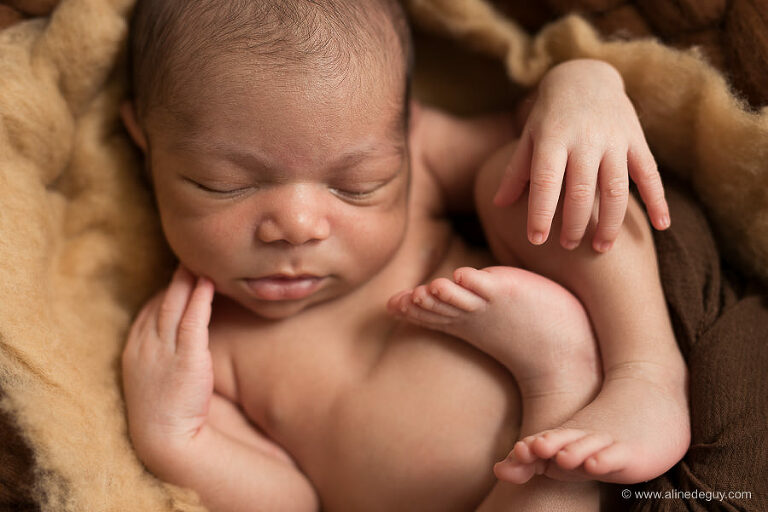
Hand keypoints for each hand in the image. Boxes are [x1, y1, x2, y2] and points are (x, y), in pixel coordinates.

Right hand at [121, 264, 215, 467]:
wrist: (165, 439)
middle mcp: (145, 345)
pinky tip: (209, 285)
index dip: (164, 292)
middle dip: (175, 280)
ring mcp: (163, 350)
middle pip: (161, 302)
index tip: (178, 278)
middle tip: (189, 259)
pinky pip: (192, 321)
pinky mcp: (186, 358)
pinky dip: (200, 300)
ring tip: (200, 263)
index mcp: (134, 349)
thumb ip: (160, 354)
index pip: (148, 310)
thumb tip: (178, 340)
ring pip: (174, 306)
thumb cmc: (165, 412)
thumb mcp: (154, 378)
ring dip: (187, 282)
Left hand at [494, 59, 668, 251]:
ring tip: (601, 248)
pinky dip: (658, 200)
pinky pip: (650, 174)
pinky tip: (661, 226)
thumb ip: (515, 172)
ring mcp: (614, 140)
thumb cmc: (549, 116)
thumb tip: (497, 205)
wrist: (585, 77)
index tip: (536, 240)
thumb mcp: (529, 137)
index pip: (545, 182)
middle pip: (581, 190)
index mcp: (553, 139)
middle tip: (567, 247)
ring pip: (615, 188)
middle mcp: (585, 139)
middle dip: (574, 223)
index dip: (540, 213)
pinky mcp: (637, 140)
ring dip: (610, 222)